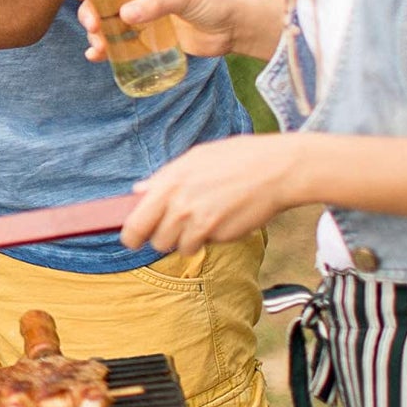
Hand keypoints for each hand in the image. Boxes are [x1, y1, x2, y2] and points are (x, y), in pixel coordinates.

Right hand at [75, 0, 238, 60]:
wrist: (233, 29)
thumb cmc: (211, 1)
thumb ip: (156, 3)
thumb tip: (124, 16)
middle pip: (101, 0)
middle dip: (90, 12)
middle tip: (92, 25)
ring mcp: (140, 17)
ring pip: (106, 22)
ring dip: (96, 33)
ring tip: (97, 46)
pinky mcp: (145, 39)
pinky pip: (119, 43)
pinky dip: (105, 49)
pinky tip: (96, 56)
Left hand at [120, 134, 302, 253]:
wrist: (275, 170)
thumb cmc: (234, 158)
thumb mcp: (193, 158)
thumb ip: (163, 178)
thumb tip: (138, 191)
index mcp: (168, 185)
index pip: (135, 224)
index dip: (131, 235)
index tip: (132, 238)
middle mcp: (181, 208)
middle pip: (157, 242)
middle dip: (162, 237)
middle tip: (173, 226)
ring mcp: (202, 224)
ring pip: (181, 248)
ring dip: (187, 240)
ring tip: (201, 219)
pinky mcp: (222, 236)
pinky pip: (207, 244)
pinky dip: (210, 237)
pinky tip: (221, 217)